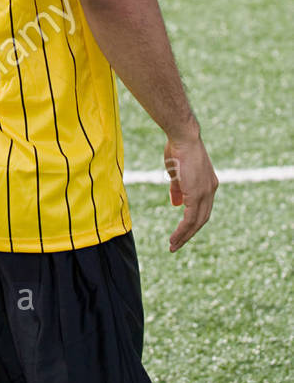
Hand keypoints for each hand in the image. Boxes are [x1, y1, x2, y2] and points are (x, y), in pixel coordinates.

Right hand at [164, 132, 218, 251]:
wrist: (183, 136)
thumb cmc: (178, 149)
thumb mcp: (178, 172)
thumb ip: (178, 189)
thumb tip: (176, 204)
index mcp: (208, 184)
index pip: (202, 208)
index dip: (192, 220)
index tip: (182, 230)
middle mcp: (210, 190)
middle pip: (202, 218)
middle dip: (189, 233)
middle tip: (177, 244)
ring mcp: (205, 193)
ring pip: (197, 222)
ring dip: (185, 236)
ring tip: (173, 246)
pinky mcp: (197, 195)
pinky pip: (190, 219)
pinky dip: (182, 231)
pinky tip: (174, 238)